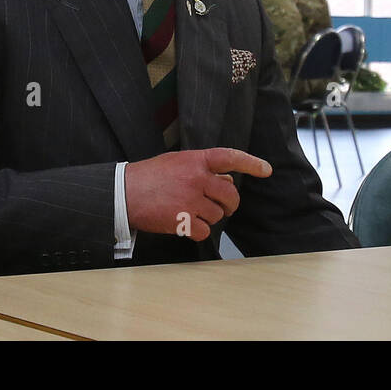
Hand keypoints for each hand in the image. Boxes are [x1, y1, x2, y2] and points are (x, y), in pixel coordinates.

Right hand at [125, 147, 271, 240]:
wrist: (123, 193)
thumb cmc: (151, 177)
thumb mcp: (178, 163)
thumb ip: (203, 169)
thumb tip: (228, 180)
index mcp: (196, 160)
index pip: (230, 158)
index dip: (251, 164)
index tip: (267, 170)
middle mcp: (197, 178)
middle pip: (230, 195)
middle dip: (230, 204)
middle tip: (224, 207)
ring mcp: (190, 200)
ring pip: (218, 215)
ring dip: (210, 217)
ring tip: (192, 212)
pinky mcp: (182, 220)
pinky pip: (205, 231)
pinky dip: (198, 231)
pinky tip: (186, 224)